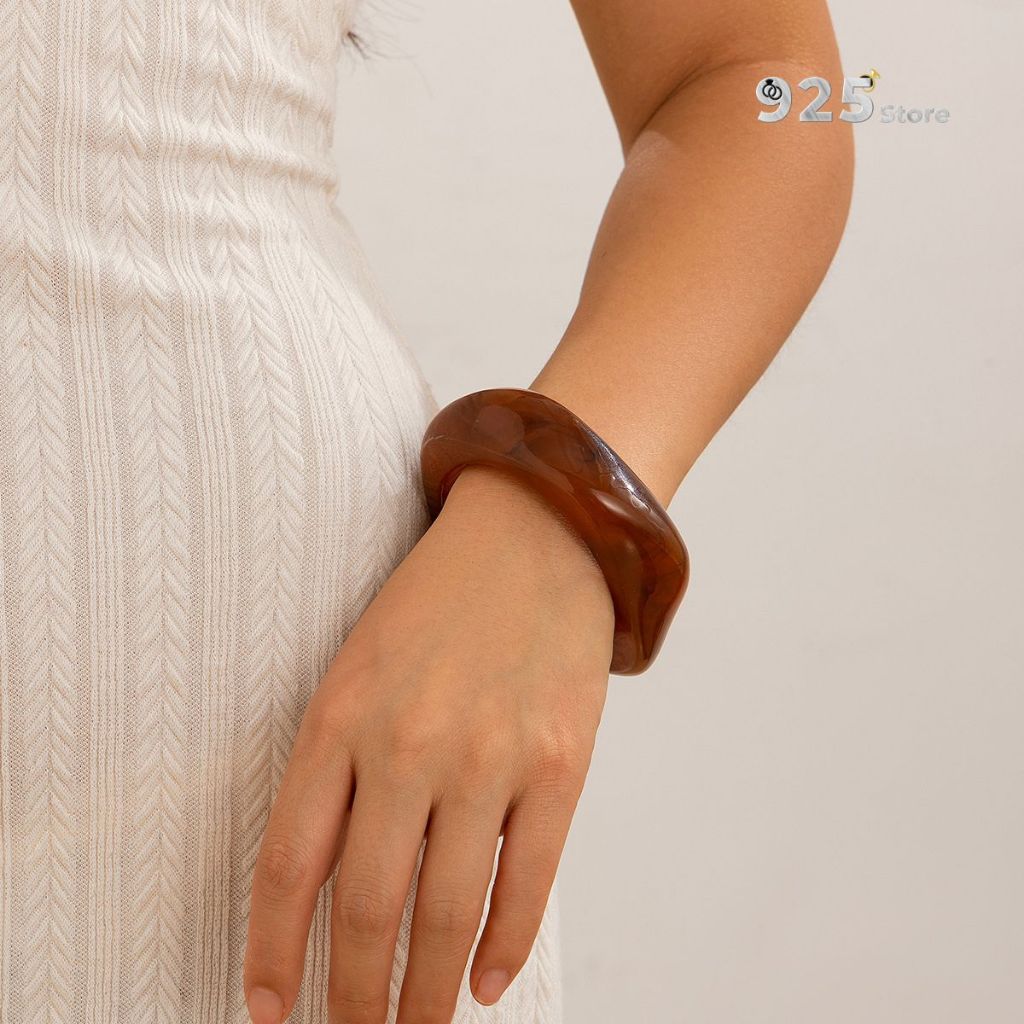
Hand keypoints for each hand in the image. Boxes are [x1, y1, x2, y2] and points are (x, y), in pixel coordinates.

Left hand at [242, 465, 614, 1022]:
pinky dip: (504, 944)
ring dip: (426, 994)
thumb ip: (340, 765)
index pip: (291, 863)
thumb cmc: (439, 603)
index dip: (274, 951)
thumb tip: (329, 885)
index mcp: (343, 715)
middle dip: (353, 997)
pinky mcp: (560, 762)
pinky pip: (528, 879)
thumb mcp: (360, 665)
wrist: (536, 533)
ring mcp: (490, 755)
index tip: (269, 1010)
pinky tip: (484, 982)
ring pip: (447, 912)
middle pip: (369, 907)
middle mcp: (410, 742)